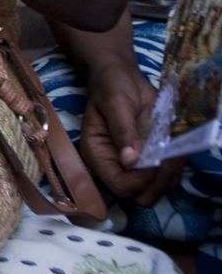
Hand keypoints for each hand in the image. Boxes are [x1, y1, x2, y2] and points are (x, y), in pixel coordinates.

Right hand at [77, 58, 181, 204]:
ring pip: (157, 189)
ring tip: (172, 148)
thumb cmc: (113, 88)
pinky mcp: (148, 161)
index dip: (139, 180)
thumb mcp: (116, 104)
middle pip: (138, 195)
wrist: (122, 78)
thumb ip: (123, 131)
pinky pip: (167, 177)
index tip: (155, 160)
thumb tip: (129, 159)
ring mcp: (132, 166)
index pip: (119, 185)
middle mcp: (114, 166)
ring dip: (169, 173)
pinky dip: (176, 167)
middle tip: (167, 156)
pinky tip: (175, 148)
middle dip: (157, 181)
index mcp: (97, 155)